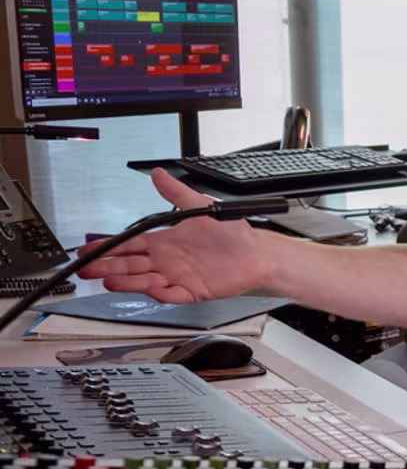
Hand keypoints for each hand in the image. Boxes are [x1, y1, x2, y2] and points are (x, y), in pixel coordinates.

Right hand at [77, 170, 274, 300]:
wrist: (257, 253)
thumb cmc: (231, 232)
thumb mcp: (200, 206)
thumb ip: (176, 192)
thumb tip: (158, 173)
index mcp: (165, 241)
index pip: (130, 244)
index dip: (109, 247)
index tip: (89, 249)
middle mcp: (168, 260)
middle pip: (130, 265)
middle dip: (108, 267)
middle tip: (87, 269)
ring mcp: (178, 276)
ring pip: (145, 281)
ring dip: (126, 282)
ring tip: (108, 281)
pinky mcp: (192, 290)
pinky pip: (171, 295)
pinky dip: (159, 293)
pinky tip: (148, 289)